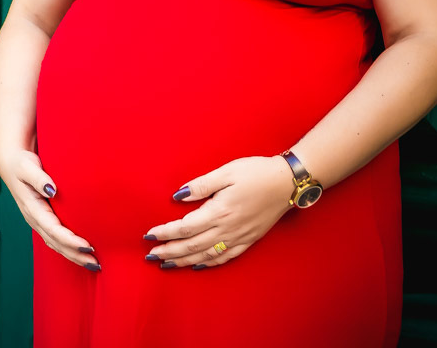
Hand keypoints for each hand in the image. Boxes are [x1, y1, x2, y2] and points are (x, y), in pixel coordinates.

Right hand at [0, 149, 100, 271]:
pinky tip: (80, 253)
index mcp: (32, 208)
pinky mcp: (41, 220)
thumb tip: (52, 190)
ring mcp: (37, 221)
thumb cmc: (20, 163)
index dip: (70, 240)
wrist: (10, 163)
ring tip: (93, 265)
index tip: (87, 246)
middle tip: (96, 264)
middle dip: (75, 255)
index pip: (53, 229)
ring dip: (73, 256)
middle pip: (56, 243)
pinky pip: (54, 239)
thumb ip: (39, 178)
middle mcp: (34, 218)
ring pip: (55, 244)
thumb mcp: (27, 167)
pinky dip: (68, 248)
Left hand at [142, 155, 295, 268]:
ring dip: (184, 261)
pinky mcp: (249, 240)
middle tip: (150, 256)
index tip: (149, 235)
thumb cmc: (256, 172)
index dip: (165, 233)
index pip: (185, 227)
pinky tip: (197, 265)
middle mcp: (227, 229)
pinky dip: (208, 263)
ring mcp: (239, 237)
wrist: (288, 182)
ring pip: (206, 255)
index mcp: (219, 211)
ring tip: (166, 264)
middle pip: (191, 245)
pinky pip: (225, 257)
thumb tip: (178, 196)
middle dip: (169, 251)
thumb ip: (201, 185)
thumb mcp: (226, 172)